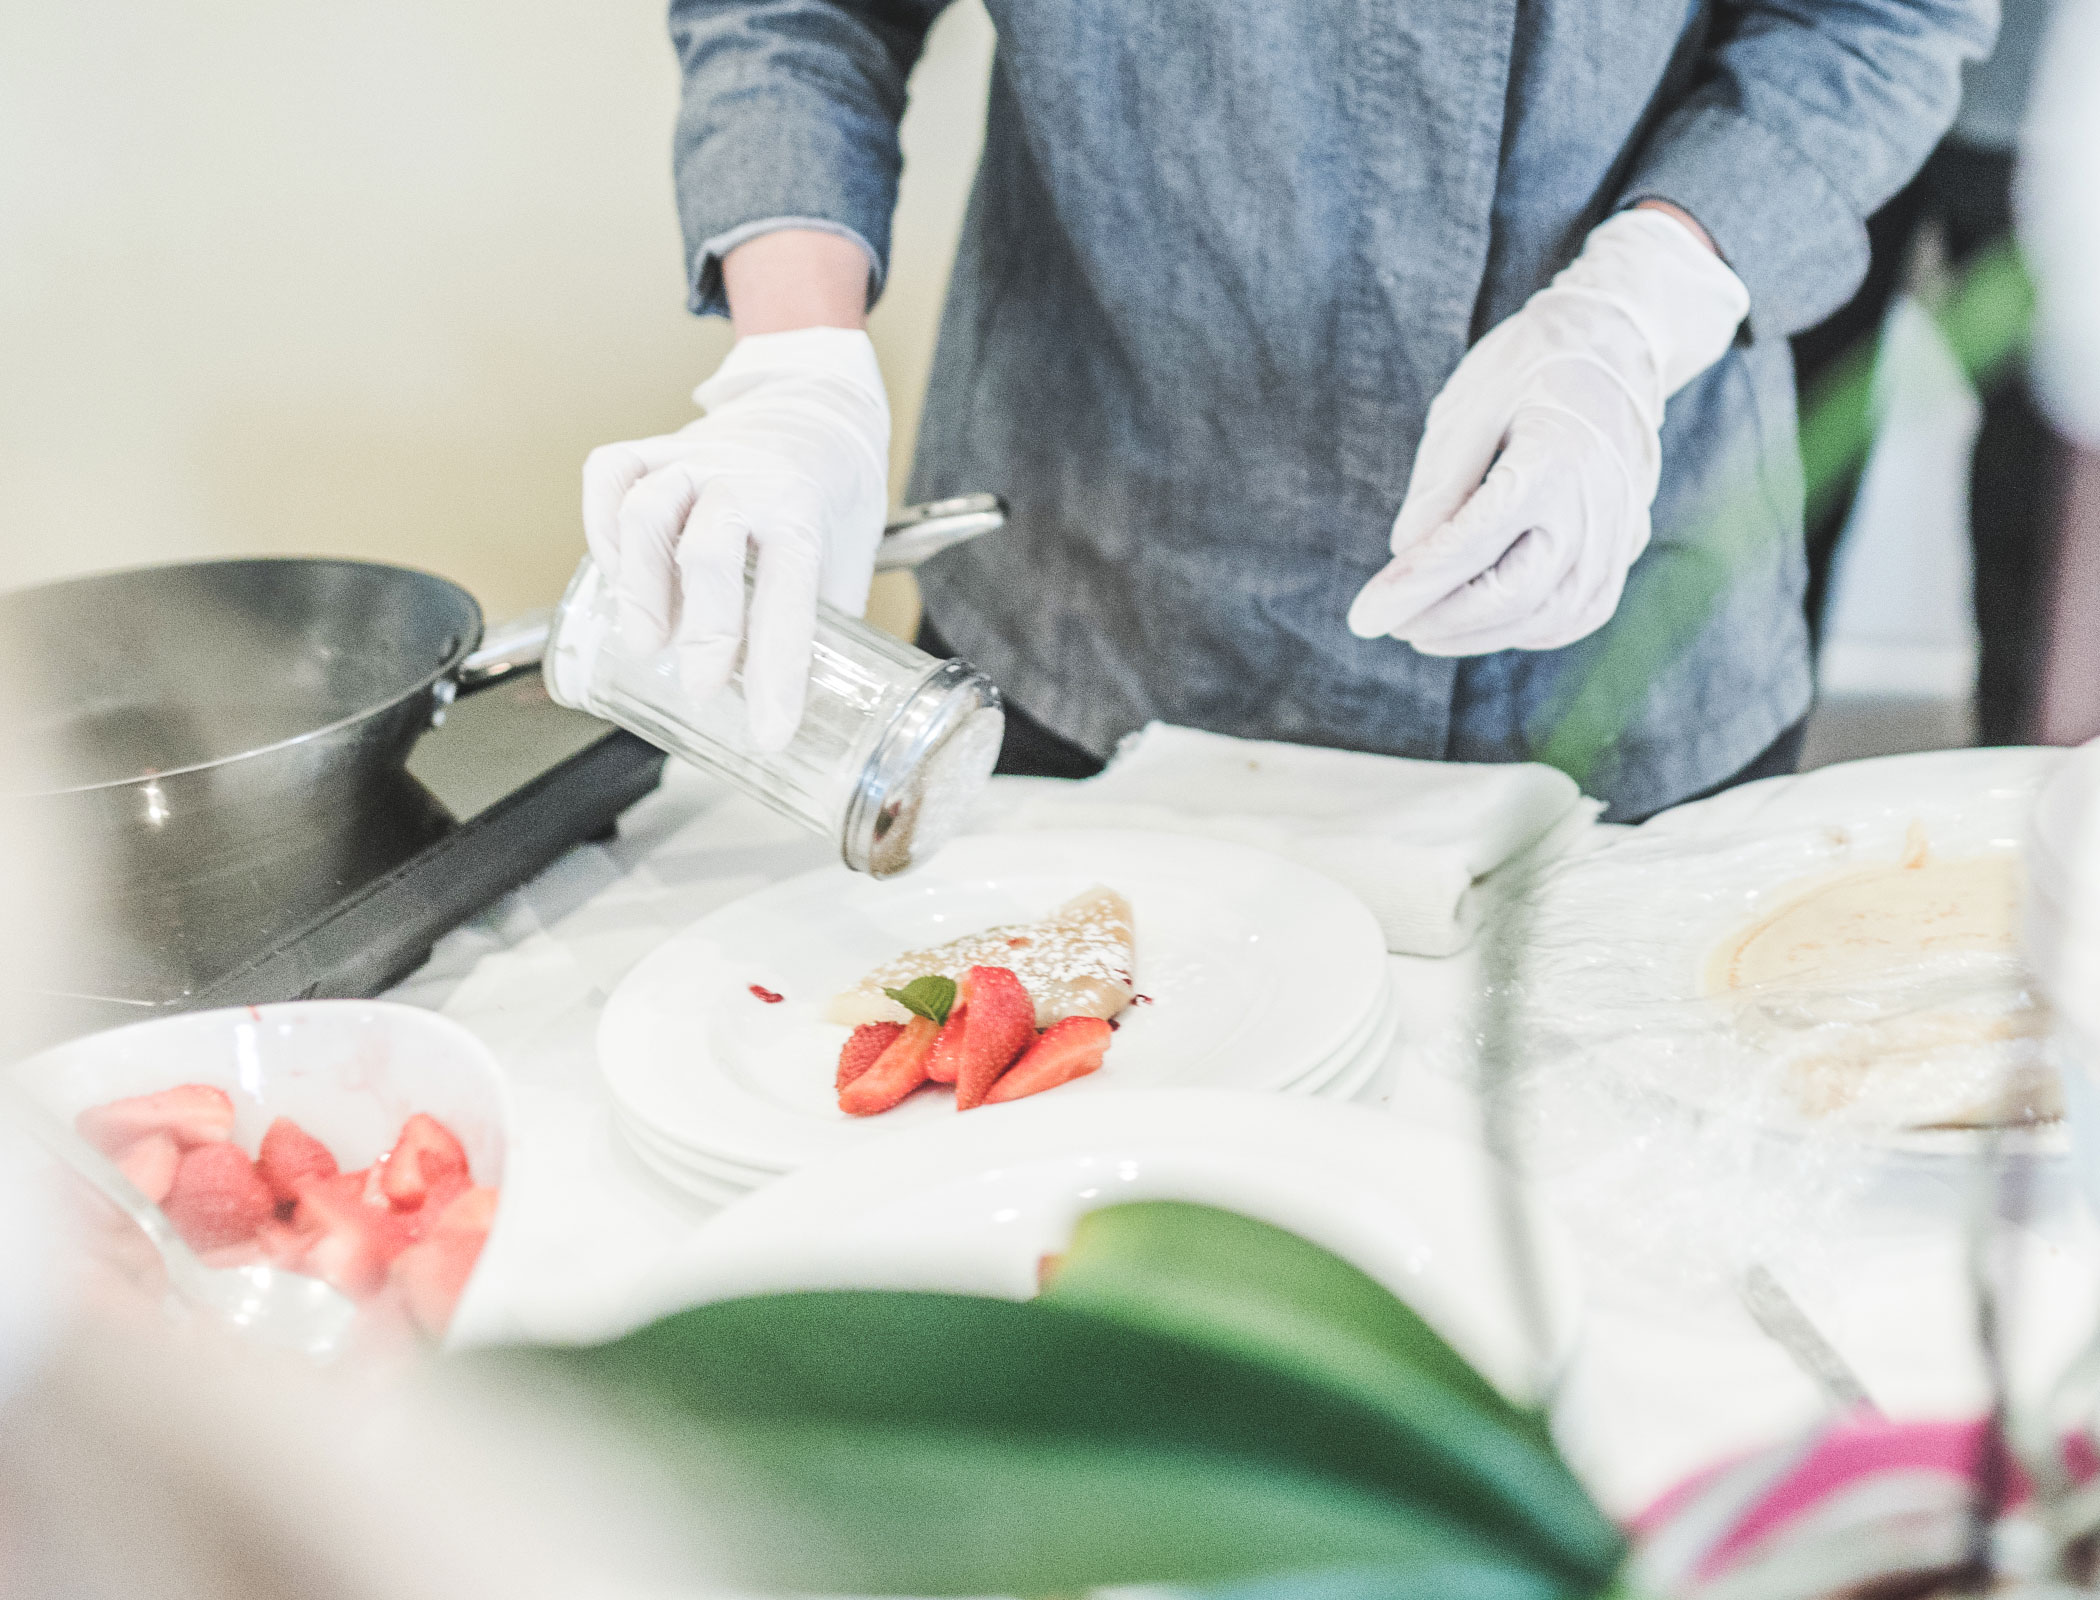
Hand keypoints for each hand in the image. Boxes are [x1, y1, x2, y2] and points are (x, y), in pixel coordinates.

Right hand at [582, 327, 888, 749]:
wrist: (815, 413)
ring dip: (640, 584)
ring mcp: (694, 458)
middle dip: (703, 628)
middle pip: (710, 549)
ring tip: (646, 643)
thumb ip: (824, 629)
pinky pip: (610, 474)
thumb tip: (808, 718)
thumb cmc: (826, 503)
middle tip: (700, 688)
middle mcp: (746, 480)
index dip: (776, 671)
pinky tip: (615, 574)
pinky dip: (600, 525)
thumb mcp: (846, 565)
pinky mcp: (653, 447)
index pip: (790, 595)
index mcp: (803, 513)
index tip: (768, 731)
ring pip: (647, 508)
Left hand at [1346, 207, 1749, 654]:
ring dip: (1481, 635)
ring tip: (1423, 629)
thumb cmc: (1527, 369)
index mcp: (1553, 462)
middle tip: (1387, 624)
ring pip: (1549, 616)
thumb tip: (1404, 553)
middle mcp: (1596, 506)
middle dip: (1443, 619)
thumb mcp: (1468, 407)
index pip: (1473, 546)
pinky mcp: (1626, 547)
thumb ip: (1440, 485)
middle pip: (1515, 594)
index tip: (1363, 617)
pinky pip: (1578, 612)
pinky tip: (1480, 624)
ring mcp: (1620, 531)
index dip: (1414, 588)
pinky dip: (1526, 629)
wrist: (1615, 345)